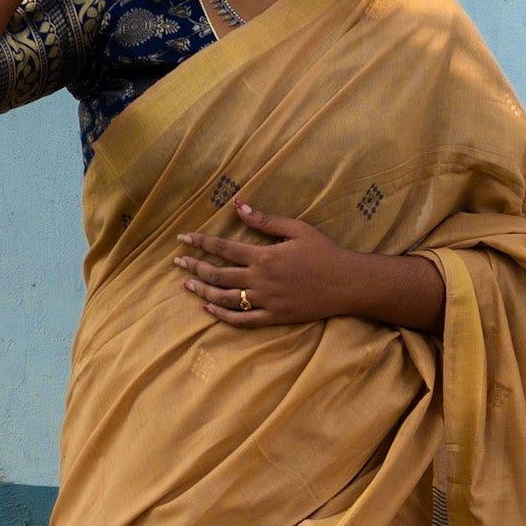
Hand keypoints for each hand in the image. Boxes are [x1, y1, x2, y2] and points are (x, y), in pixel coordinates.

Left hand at [174, 199, 362, 326]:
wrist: (347, 283)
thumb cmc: (324, 252)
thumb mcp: (297, 229)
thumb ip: (265, 220)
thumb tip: (239, 205)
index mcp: (264, 256)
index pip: (223, 248)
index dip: (200, 242)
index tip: (183, 239)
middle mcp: (260, 280)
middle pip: (217, 274)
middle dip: (194, 267)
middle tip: (178, 263)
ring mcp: (265, 301)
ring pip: (225, 298)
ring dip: (202, 290)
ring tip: (186, 284)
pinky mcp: (274, 317)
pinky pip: (242, 320)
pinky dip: (222, 315)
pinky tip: (208, 308)